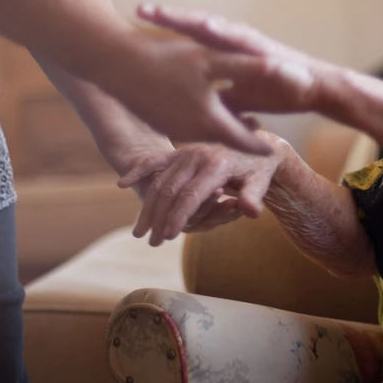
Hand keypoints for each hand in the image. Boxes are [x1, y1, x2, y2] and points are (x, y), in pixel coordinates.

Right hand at [91, 28, 272, 155]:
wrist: (114, 63)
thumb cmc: (166, 60)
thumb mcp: (212, 62)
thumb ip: (250, 68)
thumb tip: (287, 71)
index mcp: (211, 122)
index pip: (245, 142)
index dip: (261, 145)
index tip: (274, 152)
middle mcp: (193, 132)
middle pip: (225, 139)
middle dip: (241, 137)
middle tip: (258, 137)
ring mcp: (173, 128)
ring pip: (205, 132)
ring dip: (220, 128)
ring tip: (236, 123)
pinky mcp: (158, 119)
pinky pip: (187, 125)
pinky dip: (199, 120)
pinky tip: (201, 108)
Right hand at [119, 131, 292, 246]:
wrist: (256, 141)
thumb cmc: (259, 166)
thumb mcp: (262, 181)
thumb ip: (254, 197)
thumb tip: (250, 212)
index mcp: (217, 164)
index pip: (191, 195)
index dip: (179, 216)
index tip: (168, 236)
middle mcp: (197, 156)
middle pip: (170, 190)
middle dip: (159, 218)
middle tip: (150, 241)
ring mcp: (186, 152)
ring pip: (160, 181)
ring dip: (148, 207)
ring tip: (139, 230)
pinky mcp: (179, 151)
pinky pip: (155, 161)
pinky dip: (139, 171)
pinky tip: (121, 183)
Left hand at [135, 4, 323, 115]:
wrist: (311, 88)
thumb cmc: (274, 91)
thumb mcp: (234, 100)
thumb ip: (215, 100)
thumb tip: (192, 113)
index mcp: (222, 52)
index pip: (187, 39)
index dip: (163, 33)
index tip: (135, 28)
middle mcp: (231, 40)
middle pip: (192, 26)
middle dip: (167, 17)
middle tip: (140, 8)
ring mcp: (245, 40)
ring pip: (211, 25)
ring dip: (187, 18)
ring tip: (162, 12)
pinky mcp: (262, 47)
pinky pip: (238, 37)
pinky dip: (222, 30)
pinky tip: (206, 25)